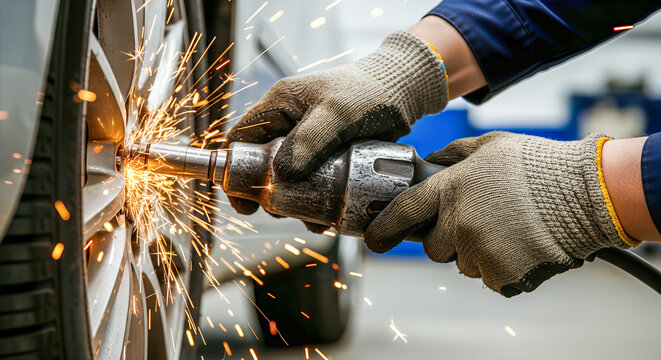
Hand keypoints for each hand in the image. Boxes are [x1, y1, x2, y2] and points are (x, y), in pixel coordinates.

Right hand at [224, 31, 448, 223]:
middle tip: (283, 210)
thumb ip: (308, 141)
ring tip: (312, 218)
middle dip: (270, 192)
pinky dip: (317, 201)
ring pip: (289, 179)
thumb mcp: (337, 113)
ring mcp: (309, 142)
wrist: (404, 91)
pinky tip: (329, 216)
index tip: (242, 200)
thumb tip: (283, 174)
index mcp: (281, 104)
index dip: (234, 169)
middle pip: (263, 165)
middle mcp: (290, 123)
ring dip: (296, 201)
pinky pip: (314, 183)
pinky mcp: (328, 157)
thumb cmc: (369, 91)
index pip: (242, 138)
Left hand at [364, 132, 635, 296]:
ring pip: (460, 263)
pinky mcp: (500, 274)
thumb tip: (433, 161)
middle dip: (445, 239)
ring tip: (505, 229)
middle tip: (474, 222)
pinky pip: (487, 276)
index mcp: (450, 189)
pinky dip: (498, 266)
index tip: (373, 239)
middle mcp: (458, 222)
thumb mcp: (490, 146)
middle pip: (432, 247)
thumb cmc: (538, 165)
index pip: (403, 211)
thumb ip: (454, 155)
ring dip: (474, 252)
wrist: (585, 193)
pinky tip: (517, 244)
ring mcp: (478, 251)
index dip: (383, 228)